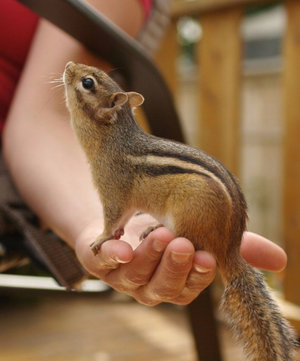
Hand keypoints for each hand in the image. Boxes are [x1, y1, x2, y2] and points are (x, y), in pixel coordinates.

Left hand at [75, 214, 286, 305]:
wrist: (123, 206)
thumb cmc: (166, 220)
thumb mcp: (202, 227)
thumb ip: (233, 243)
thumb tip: (282, 261)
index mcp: (176, 279)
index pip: (191, 286)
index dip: (199, 275)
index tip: (208, 256)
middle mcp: (150, 283)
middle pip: (164, 288)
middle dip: (174, 267)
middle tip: (183, 243)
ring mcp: (122, 275)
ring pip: (135, 277)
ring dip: (149, 257)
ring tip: (159, 232)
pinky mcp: (98, 260)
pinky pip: (101, 263)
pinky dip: (111, 254)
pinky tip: (119, 244)